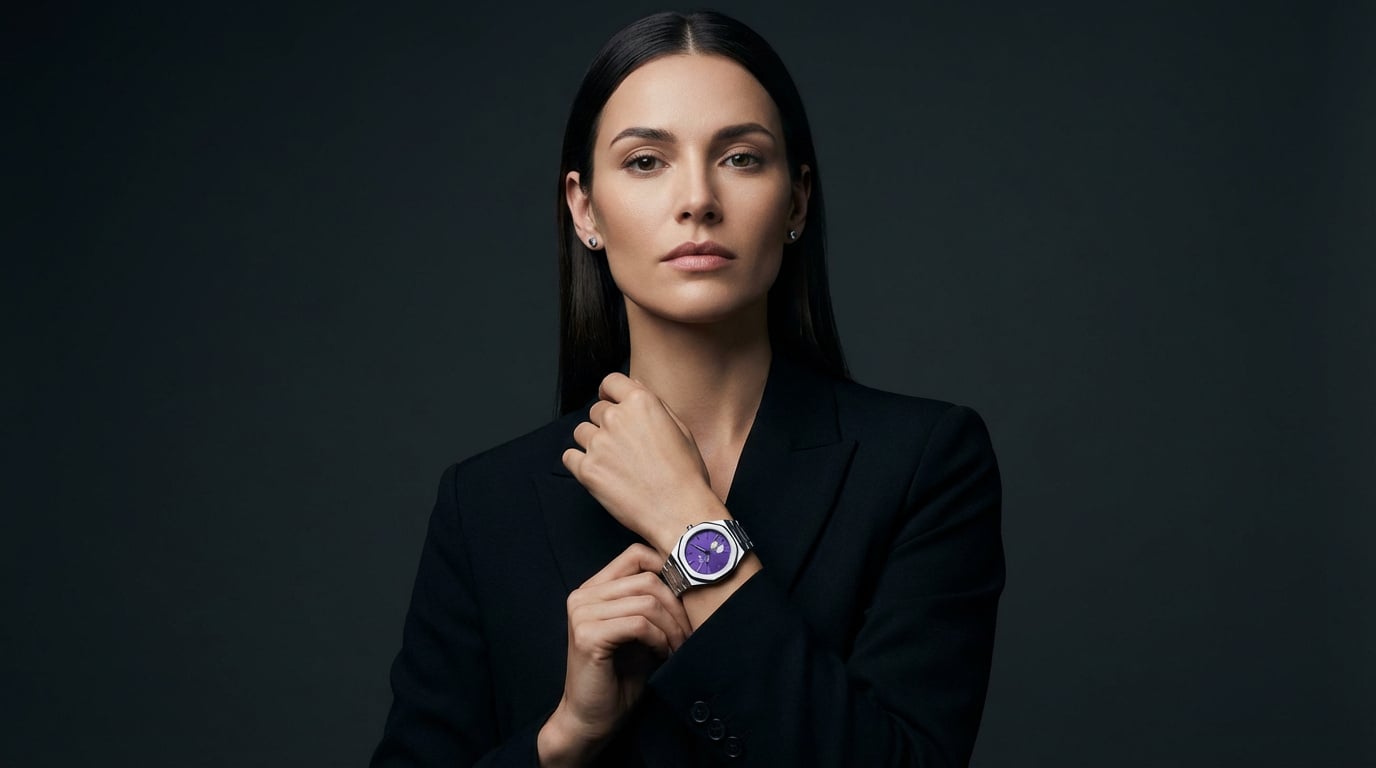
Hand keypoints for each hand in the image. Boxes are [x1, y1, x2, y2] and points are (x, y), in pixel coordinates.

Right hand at [538, 544, 692, 765]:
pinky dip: (660, 639)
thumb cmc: (619, 677)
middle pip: (647, 578)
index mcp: (593, 589)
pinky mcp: (588, 636)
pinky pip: (640, 624)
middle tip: (689, 634)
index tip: (687, 602)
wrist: (591, 720)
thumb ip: (652, 603)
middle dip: (678, 606)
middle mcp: (582, 595)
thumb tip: (691, 577)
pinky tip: (663, 655)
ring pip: (647, 601)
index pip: (637, 555)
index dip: (669, 572)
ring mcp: (582, 614)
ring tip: (677, 647)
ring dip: (672, 627)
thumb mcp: (640, 632)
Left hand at [562, 373, 724, 552]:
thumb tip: (635, 386)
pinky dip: (580, 463)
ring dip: (592, 442)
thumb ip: (654, 404)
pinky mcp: (587, 470)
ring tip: (613, 462)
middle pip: (596, 410)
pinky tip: (599, 473)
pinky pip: (569, 457)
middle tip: (622, 446)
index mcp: (641, 403)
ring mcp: (599, 444)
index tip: (608, 401)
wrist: (680, 512)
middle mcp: (616, 418)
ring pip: (581, 432)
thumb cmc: (686, 474)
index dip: (609, 392)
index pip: (611, 382)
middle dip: (606, 424)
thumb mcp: (680, 428)